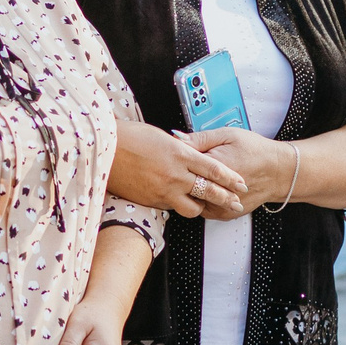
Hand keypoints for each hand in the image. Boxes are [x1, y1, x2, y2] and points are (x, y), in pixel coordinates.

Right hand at [110, 121, 246, 218]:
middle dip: (226, 198)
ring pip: (193, 207)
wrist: (104, 149)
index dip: (231, 179)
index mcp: (182, 154)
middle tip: (236, 203)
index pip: (215, 169)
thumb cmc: (129, 137)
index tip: (241, 184)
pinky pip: (171, 207)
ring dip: (200, 206)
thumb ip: (181, 148)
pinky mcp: (151, 201)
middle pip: (210, 191)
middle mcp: (176, 174)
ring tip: (203, 205)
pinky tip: (177, 202)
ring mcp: (164, 190)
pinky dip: (177, 205)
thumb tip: (190, 153)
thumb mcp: (162, 137)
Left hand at [187, 127, 293, 217]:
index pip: (181, 163)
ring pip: (190, 199)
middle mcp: (217, 189)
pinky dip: (200, 198)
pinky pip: (200, 208)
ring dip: (190, 188)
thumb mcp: (228, 135)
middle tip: (186, 165)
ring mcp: (220, 205)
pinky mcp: (223, 214)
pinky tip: (207, 187)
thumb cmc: (256, 151)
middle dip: (181, 174)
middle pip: (183, 185)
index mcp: (216, 166)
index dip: (177, 157)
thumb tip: (177, 139)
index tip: (178, 153)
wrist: (278, 172)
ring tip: (199, 176)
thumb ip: (200, 138)